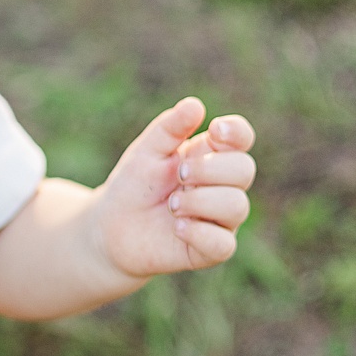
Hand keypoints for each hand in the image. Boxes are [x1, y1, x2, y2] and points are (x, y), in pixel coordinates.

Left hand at [93, 97, 255, 281]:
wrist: (111, 228)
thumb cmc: (134, 185)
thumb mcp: (146, 151)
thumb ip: (169, 128)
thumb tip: (195, 105)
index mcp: (212, 156)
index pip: (241, 139)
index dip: (237, 132)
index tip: (215, 130)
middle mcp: (223, 186)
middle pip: (245, 169)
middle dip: (210, 169)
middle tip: (179, 174)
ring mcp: (220, 219)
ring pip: (237, 206)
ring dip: (201, 201)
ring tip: (171, 204)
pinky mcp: (210, 250)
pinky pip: (223, 243)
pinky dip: (199, 232)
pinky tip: (176, 226)